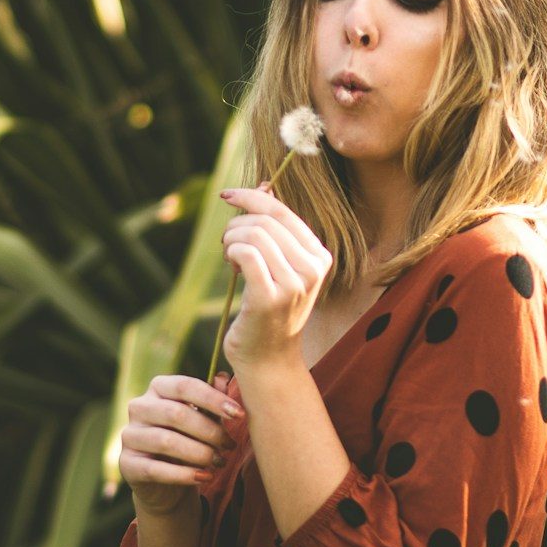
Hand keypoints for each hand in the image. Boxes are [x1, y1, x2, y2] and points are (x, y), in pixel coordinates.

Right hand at [119, 372, 242, 514]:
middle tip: (230, 445)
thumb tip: (223, 377)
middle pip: (176, 414)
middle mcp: (139, 407)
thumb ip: (211, 401)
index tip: (239, 414)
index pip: (184, 386)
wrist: (167, 482)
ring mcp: (129, 435)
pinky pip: (155, 469)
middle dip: (209, 431)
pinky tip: (205, 477)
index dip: (213, 399)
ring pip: (166, 441)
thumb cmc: (189, 440)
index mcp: (158, 388)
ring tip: (220, 462)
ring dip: (199, 453)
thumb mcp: (203, 419)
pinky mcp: (127, 464)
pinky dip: (184, 474)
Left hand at [220, 180, 332, 369]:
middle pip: (265, 221)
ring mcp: (294, 285)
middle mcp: (312, 269)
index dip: (253, 196)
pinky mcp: (270, 298)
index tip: (227, 195)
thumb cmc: (269, 310)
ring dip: (231, 239)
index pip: (283, 212)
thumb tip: (263, 186)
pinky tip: (231, 264)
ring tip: (229, 256)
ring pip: (253, 234)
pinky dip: (231, 251)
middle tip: (227, 243)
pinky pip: (245, 253)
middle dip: (237, 224)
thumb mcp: (280, 266)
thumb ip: (275, 229)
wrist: (269, 359)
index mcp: (320, 257)